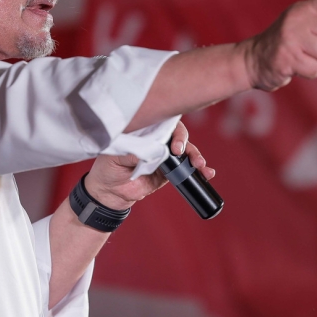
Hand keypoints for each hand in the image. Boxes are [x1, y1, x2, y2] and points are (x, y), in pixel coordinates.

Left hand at [83, 121, 214, 210]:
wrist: (111, 193)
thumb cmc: (109, 168)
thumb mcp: (117, 157)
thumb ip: (135, 152)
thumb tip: (153, 150)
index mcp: (145, 131)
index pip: (164, 124)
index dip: (174, 131)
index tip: (175, 146)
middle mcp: (157, 141)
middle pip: (179, 137)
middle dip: (188, 145)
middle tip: (187, 156)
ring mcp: (166, 156)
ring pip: (186, 152)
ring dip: (197, 158)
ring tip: (201, 167)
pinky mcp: (170, 172)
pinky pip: (187, 169)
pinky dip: (199, 171)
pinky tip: (206, 173)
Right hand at [241, 0, 316, 90]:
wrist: (254, 61)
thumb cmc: (290, 47)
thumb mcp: (314, 37)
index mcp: (306, 10)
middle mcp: (298, 19)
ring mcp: (290, 37)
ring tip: (304, 58)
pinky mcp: (285, 56)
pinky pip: (315, 69)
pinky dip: (309, 72)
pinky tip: (295, 67)